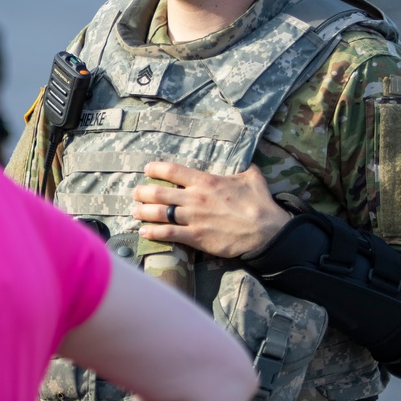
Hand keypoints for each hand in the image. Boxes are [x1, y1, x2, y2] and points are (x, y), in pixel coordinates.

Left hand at [131, 162, 291, 257]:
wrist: (266, 232)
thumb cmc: (259, 203)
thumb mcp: (252, 178)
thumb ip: (242, 169)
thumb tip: (246, 163)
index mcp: (206, 181)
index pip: (173, 171)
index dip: (156, 168)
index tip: (147, 169)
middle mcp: (195, 198)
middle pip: (159, 193)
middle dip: (143, 192)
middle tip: (135, 193)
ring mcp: (193, 218)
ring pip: (159, 213)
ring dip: (143, 212)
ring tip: (135, 211)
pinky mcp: (195, 237)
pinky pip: (168, 234)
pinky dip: (153, 233)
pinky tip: (143, 232)